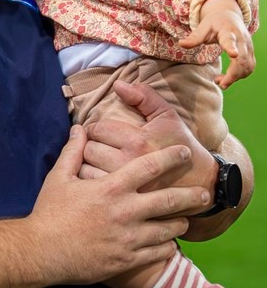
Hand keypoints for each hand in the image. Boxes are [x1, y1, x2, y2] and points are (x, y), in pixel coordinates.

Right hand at [29, 123, 208, 285]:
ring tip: (186, 220)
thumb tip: (79, 128)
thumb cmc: (49, 213)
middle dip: (190, 195)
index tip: (185, 153)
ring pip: (167, 230)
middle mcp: (125, 211)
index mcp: (111, 188)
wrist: (41, 252)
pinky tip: (170, 244)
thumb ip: (73, 152)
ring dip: (180, 223)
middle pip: (168, 200)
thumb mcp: (58, 178)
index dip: (171, 157)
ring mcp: (128, 238)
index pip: (149, 167)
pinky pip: (156, 253)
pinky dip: (167, 247)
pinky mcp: (126, 260)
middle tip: (204, 193)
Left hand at [80, 80, 217, 204]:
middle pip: (88, 149)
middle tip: (97, 146)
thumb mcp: (167, 116)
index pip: (97, 129)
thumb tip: (117, 85)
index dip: (95, 128)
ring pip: (86, 171)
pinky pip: (94, 189)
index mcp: (137, 140)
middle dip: (89, 145)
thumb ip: (143, 97)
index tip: (99, 132)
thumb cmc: (181, 145)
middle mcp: (128, 163)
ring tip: (95, 162)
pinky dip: (90, 183)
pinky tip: (98, 178)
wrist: (201, 181)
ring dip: (86, 165)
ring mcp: (126, 185)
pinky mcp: (125, 202)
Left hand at [179, 0, 254, 88]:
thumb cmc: (215, 23)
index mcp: (228, 31)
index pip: (230, 40)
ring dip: (235, 77)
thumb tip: (181, 44)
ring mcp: (248, 46)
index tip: (233, 54)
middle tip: (219, 83)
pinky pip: (249, 67)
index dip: (232, 48)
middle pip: (242, 59)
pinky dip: (239, 76)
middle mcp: (241, 39)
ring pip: (247, 66)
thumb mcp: (203, 27)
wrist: (229, 16)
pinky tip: (227, 78)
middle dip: (232, 74)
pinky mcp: (250, 53)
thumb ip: (194, 37)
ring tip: (219, 80)